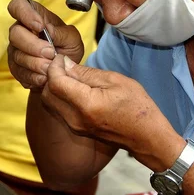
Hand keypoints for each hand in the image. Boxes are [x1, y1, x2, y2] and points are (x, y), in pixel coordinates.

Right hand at [7, 0, 84, 89]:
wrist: (64, 72)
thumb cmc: (68, 49)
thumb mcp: (72, 39)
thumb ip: (62, 33)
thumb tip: (49, 30)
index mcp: (34, 17)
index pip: (18, 5)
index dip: (25, 13)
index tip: (40, 27)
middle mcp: (21, 31)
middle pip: (15, 33)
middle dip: (34, 46)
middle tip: (51, 53)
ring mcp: (15, 49)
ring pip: (17, 55)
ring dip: (36, 63)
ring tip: (51, 67)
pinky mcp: (15, 68)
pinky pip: (18, 72)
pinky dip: (33, 76)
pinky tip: (44, 78)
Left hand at [41, 55, 183, 170]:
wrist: (146, 137)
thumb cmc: (137, 106)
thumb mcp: (115, 81)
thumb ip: (87, 73)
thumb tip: (66, 64)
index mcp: (86, 104)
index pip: (55, 82)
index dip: (54, 66)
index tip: (61, 57)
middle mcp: (75, 118)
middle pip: (47, 93)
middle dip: (51, 75)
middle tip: (63, 64)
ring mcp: (74, 127)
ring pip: (50, 102)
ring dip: (53, 86)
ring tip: (69, 74)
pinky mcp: (76, 130)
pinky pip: (58, 110)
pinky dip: (59, 96)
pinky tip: (74, 87)